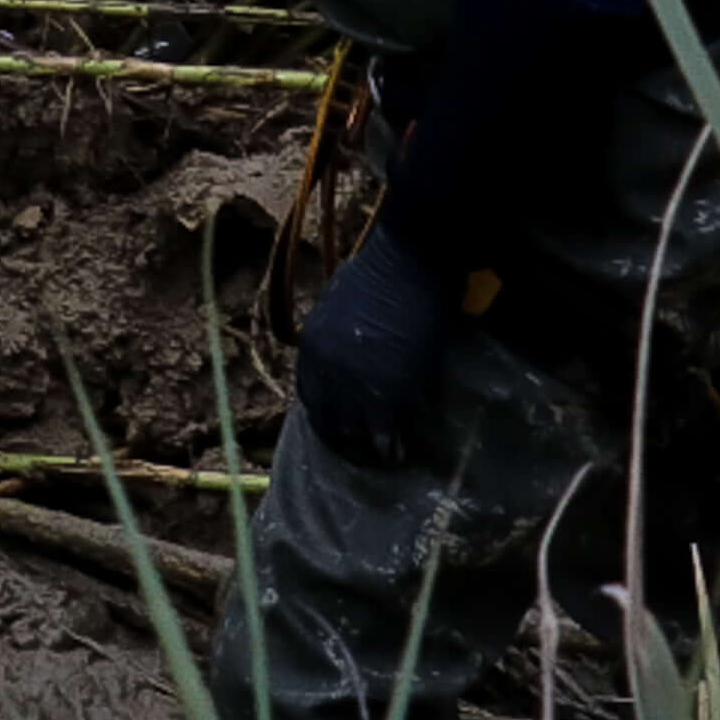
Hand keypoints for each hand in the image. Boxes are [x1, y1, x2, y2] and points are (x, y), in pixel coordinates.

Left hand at [295, 224, 457, 464]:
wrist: (408, 259)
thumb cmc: (383, 271)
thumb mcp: (340, 307)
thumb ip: (337, 339)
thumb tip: (350, 360)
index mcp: (311, 348)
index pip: (310, 398)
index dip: (328, 417)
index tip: (344, 429)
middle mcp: (326, 370)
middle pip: (329, 424)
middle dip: (347, 443)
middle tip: (367, 456)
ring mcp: (356, 382)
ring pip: (357, 435)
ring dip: (372, 451)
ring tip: (390, 461)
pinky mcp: (390, 389)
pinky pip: (388, 432)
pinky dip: (396, 446)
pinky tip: (408, 454)